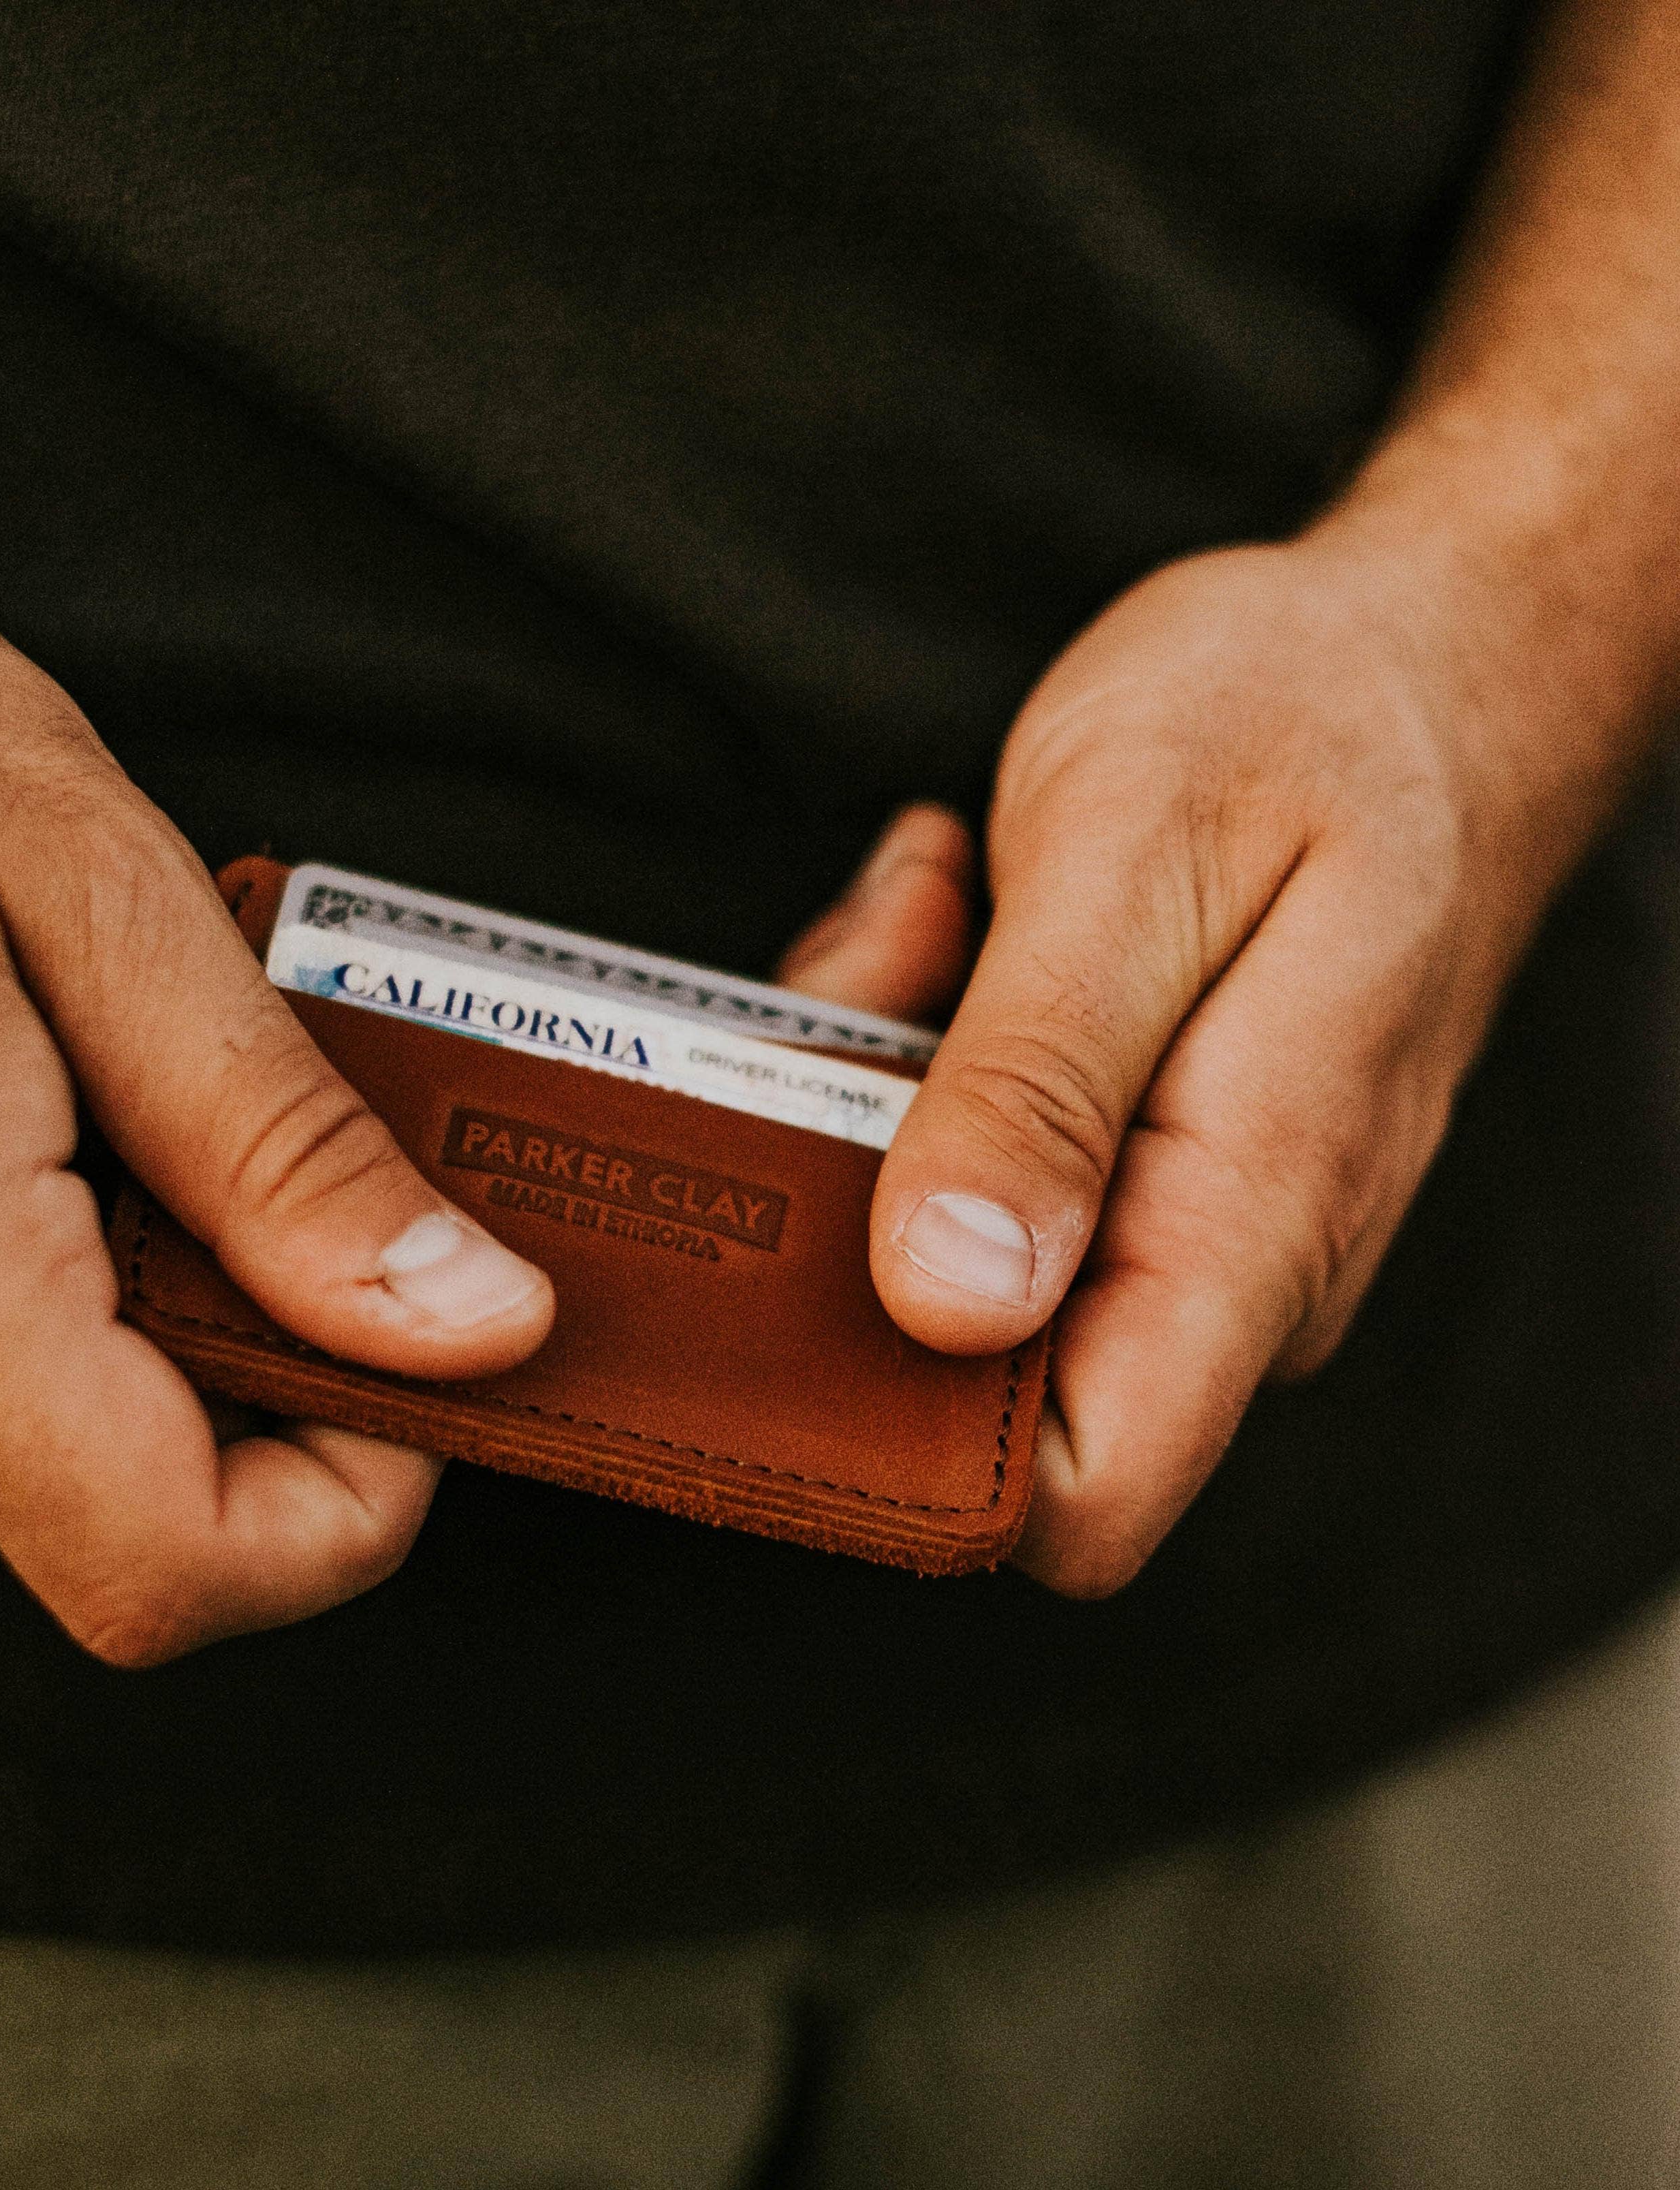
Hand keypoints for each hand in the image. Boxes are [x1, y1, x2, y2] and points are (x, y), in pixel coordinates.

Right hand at [0, 459, 552, 1666]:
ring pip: (20, 1458)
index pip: (167, 1561)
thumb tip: (466, 1322)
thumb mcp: (103, 893)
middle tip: (253, 1166)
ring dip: (123, 1319)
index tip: (415, 1363)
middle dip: (243, 1371)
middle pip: (111, 1509)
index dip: (346, 1508)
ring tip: (89, 1111)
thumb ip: (289, 1155)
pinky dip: (16, 1304)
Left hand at [781, 537, 1601, 1595]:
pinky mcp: (1140, 1157)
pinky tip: (962, 915)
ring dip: (888, 1087)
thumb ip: (1039, 1087)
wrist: (1425, 657)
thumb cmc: (1302, 720)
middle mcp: (1225, 1259)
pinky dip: (929, 1048)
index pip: (1082, 1494)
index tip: (802, 1277)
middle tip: (883, 983)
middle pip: (965, 1370)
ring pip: (947, 1249)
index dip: (916, 1453)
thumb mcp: (1134, 859)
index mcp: (1248, 1223)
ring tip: (941, 910)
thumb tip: (946, 1302)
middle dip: (857, 1198)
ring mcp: (1183, 1213)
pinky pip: (977, 1164)